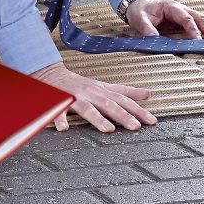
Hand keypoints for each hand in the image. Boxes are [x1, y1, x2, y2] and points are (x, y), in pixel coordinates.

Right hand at [30, 61, 155, 132]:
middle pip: (109, 105)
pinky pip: (58, 111)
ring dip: (97, 119)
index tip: (152, 121)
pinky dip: (60, 119)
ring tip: (108, 129)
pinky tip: (64, 128)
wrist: (51, 74)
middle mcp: (91, 95)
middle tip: (135, 127)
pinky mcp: (59, 103)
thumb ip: (125, 91)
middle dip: (122, 116)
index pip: (124, 101)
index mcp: (102, 92)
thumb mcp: (104, 86)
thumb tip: (148, 94)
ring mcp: (75, 99)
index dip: (138, 111)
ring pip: (87, 109)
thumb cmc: (80, 84)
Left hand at [125, 0, 203, 40]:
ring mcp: (187, 13)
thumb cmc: (140, 12)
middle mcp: (182, 9)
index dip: (194, 30)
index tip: (199, 42)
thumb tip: (154, 40)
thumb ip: (147, 29)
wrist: (139, 6)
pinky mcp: (188, 19)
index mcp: (172, 8)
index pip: (186, 19)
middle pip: (199, 19)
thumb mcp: (139, 20)